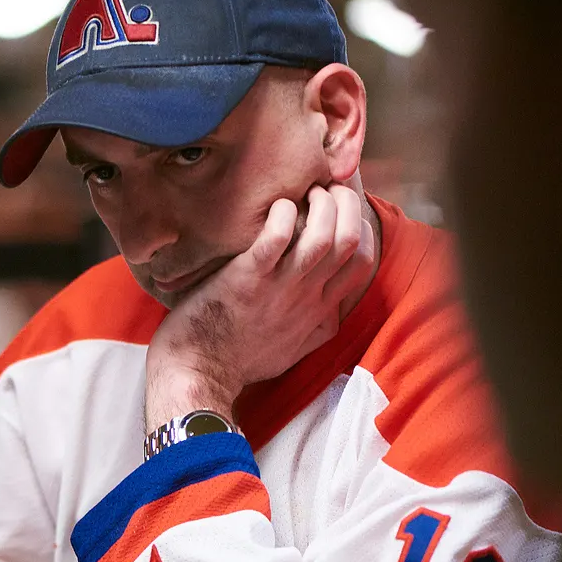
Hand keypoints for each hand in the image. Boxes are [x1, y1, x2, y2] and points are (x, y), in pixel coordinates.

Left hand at [145, 183, 377, 429]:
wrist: (198, 374)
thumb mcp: (294, 351)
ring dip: (319, 204)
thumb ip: (317, 328)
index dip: (361, 227)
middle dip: (346, 204)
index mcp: (319, 311)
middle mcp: (306, 297)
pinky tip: (274, 205)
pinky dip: (280, 214)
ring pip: (322, 236)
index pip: (362, 262)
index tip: (343, 211)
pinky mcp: (247, 279)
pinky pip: (276, 237)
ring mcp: (278, 288)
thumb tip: (333, 310)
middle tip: (327, 187)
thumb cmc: (240, 361)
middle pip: (349, 240)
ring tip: (304, 191)